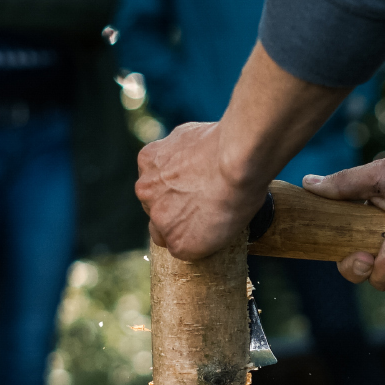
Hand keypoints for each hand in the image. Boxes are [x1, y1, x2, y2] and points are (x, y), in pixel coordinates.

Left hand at [138, 42, 349, 259]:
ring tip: (217, 218)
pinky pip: (186, 250)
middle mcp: (145, 190)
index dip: (177, 192)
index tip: (195, 193)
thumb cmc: (225, 141)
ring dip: (188, 228)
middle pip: (158, 210)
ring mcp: (159, 218)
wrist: (238, 158)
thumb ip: (183, 149)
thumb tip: (196, 150)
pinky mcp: (179, 242)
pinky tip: (219, 230)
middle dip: (178, 210)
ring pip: (168, 232)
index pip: (156, 187)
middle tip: (207, 207)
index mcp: (147, 161)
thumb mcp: (193, 134)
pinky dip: (201, 245)